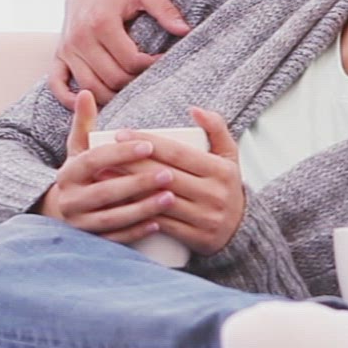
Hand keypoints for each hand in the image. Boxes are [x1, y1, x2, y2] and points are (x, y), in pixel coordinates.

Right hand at [36, 91, 176, 242]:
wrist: (62, 212)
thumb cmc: (80, 174)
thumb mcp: (77, 149)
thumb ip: (83, 122)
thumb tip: (87, 92)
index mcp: (68, 173)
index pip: (95, 160)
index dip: (122, 153)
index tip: (149, 145)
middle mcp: (70, 199)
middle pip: (105, 191)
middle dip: (138, 183)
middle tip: (169, 174)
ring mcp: (80, 223)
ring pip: (111, 218)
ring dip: (142, 208)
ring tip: (170, 198)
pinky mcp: (91, 242)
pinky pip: (115, 239)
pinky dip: (136, 232)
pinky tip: (158, 223)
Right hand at [50, 0, 192, 108]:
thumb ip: (165, 8)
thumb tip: (184, 30)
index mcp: (101, 22)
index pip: (130, 61)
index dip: (151, 66)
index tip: (163, 61)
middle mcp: (80, 37)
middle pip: (112, 78)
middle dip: (135, 83)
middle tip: (149, 78)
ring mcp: (67, 49)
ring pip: (90, 88)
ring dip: (112, 97)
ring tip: (131, 91)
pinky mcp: (59, 56)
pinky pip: (58, 85)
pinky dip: (71, 100)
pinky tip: (91, 104)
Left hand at [119, 106, 244, 254]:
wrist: (242, 230)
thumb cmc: (226, 186)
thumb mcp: (229, 155)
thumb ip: (216, 128)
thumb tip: (194, 109)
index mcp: (220, 170)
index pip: (177, 153)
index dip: (147, 142)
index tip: (121, 134)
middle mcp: (214, 194)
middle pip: (164, 175)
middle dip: (131, 163)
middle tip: (105, 153)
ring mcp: (205, 218)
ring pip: (160, 200)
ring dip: (129, 188)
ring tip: (105, 176)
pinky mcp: (197, 238)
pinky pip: (162, 224)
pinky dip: (139, 213)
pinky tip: (118, 204)